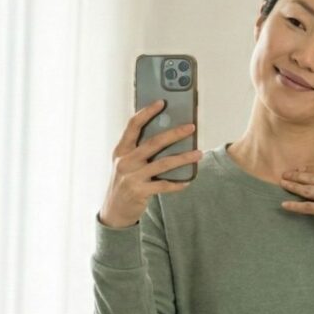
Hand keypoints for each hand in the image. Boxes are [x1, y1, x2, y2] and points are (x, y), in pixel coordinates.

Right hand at [98, 99, 202, 228]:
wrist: (114, 210)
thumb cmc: (124, 182)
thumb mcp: (125, 163)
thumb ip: (139, 150)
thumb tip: (166, 134)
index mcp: (121, 150)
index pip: (133, 125)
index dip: (147, 112)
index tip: (161, 102)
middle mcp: (126, 161)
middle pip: (153, 142)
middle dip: (174, 133)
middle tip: (191, 127)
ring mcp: (132, 177)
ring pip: (163, 163)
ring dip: (183, 158)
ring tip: (198, 153)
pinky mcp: (139, 191)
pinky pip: (163, 185)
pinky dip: (177, 183)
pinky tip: (188, 180)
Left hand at [278, 143, 313, 235]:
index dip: (311, 169)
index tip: (300, 169)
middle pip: (313, 177)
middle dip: (297, 176)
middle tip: (284, 174)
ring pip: (308, 190)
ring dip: (293, 186)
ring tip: (282, 183)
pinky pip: (308, 207)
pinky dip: (295, 206)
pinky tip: (284, 205)